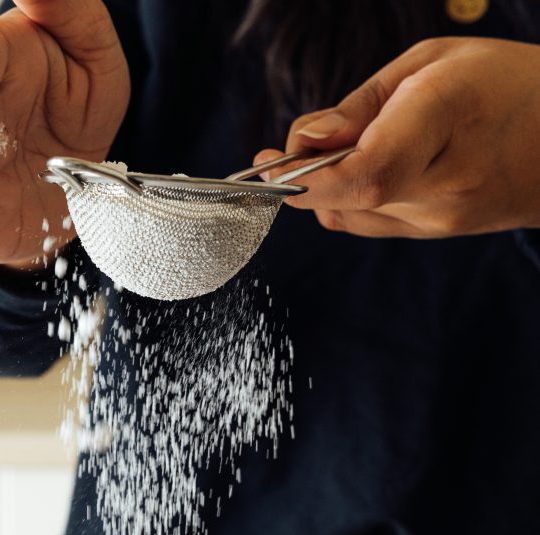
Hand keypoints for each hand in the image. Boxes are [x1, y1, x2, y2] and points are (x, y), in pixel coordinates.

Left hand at [256, 37, 539, 237]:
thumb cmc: (502, 84)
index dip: (307, 176)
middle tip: (277, 155)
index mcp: (448, 115)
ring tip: (335, 150)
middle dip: (300, 178)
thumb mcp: (431, 63)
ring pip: (350, 215)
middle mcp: (448, 181)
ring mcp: (445, 219)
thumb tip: (304, 141)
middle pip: (348, 199)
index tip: (268, 162)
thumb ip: (361, 104)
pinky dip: (347, 200)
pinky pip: (369, 223)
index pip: (364, 172)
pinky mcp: (438, 235)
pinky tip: (357, 171)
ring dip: (322, 188)